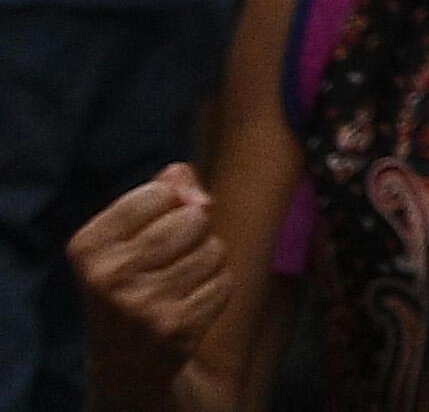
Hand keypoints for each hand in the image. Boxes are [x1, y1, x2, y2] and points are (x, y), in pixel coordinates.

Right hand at [73, 162, 230, 360]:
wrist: (126, 364)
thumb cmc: (132, 282)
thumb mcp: (127, 236)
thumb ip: (160, 192)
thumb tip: (188, 180)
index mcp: (88, 248)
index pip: (159, 192)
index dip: (170, 204)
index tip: (148, 232)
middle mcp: (107, 277)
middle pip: (194, 217)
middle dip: (194, 231)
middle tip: (167, 261)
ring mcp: (142, 305)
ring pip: (214, 249)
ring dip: (207, 261)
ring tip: (176, 283)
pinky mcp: (177, 327)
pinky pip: (224, 280)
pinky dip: (215, 287)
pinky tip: (187, 304)